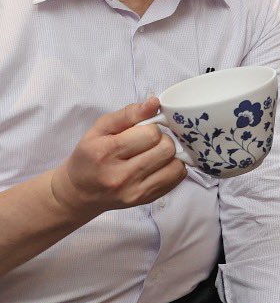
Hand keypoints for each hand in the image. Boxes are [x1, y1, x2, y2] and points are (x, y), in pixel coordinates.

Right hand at [47, 99, 186, 222]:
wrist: (78, 192)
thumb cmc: (90, 155)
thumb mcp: (100, 128)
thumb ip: (128, 113)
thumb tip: (154, 102)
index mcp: (106, 153)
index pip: (150, 134)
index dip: (151, 127)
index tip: (142, 131)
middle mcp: (120, 176)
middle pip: (166, 148)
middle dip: (162, 140)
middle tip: (149, 143)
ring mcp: (134, 192)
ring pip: (176, 165)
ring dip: (170, 155)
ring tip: (154, 153)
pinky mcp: (145, 200)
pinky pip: (177, 179)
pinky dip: (173, 168)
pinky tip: (159, 165)